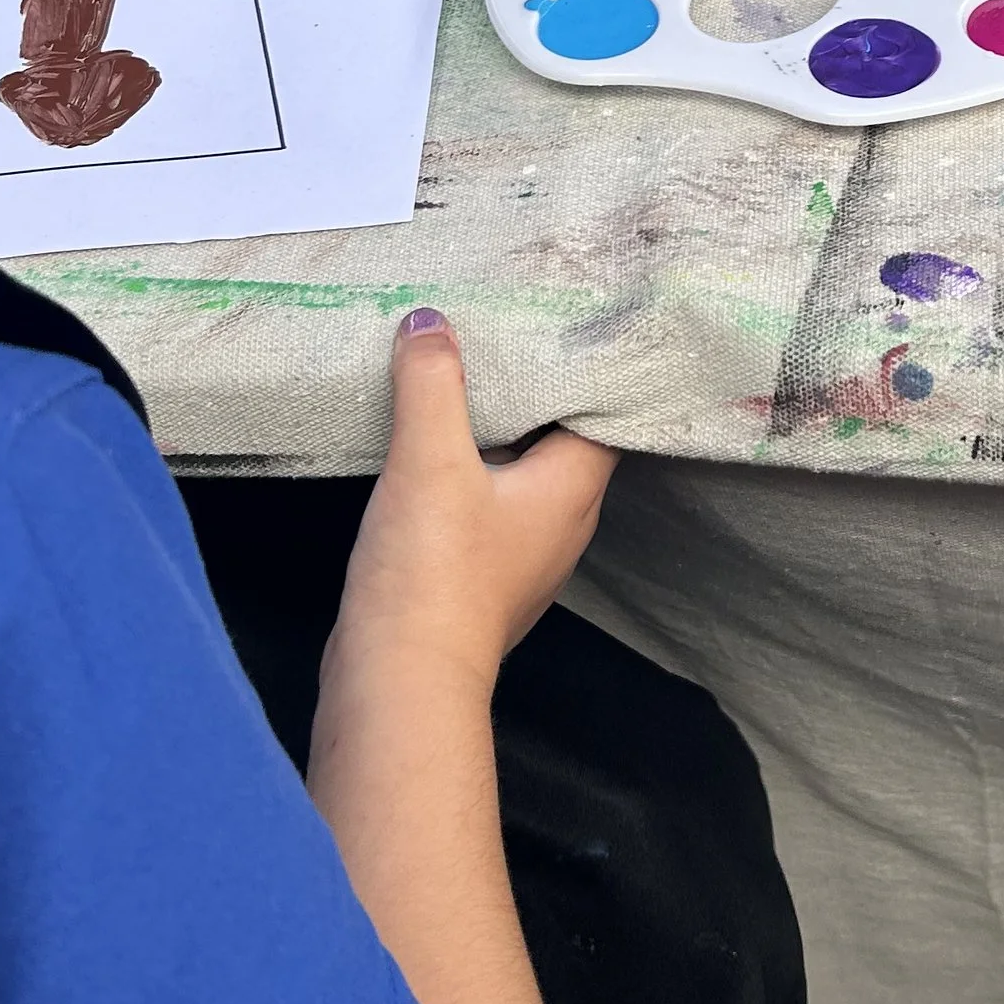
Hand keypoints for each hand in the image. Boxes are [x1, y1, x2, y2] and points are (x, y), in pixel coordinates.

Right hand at [336, 311, 614, 687]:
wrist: (398, 681)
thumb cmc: (433, 572)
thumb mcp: (431, 459)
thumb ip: (433, 384)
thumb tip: (432, 321)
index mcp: (573, 489)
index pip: (605, 414)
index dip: (590, 371)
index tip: (570, 325)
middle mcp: (563, 524)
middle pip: (562, 441)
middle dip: (537, 395)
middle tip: (508, 337)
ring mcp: (523, 558)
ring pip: (521, 477)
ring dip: (495, 437)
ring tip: (464, 380)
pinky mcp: (480, 580)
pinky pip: (485, 509)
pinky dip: (466, 476)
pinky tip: (429, 452)